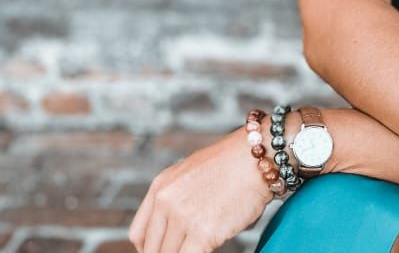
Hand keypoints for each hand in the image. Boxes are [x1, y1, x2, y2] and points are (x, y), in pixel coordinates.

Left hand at [128, 125, 274, 252]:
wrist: (259, 155)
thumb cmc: (235, 163)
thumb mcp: (193, 172)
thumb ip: (177, 198)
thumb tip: (175, 231)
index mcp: (161, 186)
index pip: (139, 234)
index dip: (150, 248)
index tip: (163, 250)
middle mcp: (166, 201)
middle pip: (153, 249)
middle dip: (169, 252)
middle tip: (187, 246)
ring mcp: (183, 217)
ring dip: (185, 252)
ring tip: (203, 242)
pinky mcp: (203, 232)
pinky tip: (209, 248)